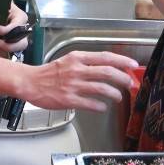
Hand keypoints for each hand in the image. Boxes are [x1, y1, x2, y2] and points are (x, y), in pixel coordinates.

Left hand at [0, 2, 28, 56]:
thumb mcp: (0, 3)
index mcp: (21, 18)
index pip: (16, 27)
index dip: (4, 30)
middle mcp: (22, 31)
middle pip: (22, 44)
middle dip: (8, 46)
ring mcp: (17, 40)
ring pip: (15, 51)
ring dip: (2, 50)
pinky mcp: (10, 47)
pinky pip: (8, 55)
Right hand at [20, 50, 136, 111]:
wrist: (30, 82)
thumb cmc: (49, 73)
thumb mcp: (68, 60)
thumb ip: (85, 63)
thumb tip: (106, 68)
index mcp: (78, 58)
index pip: (105, 57)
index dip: (122, 61)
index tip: (133, 65)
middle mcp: (77, 70)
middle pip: (107, 72)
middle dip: (123, 78)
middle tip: (130, 84)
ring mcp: (73, 85)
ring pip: (101, 88)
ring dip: (114, 93)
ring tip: (119, 97)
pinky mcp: (69, 99)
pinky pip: (90, 103)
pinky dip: (100, 106)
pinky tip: (103, 107)